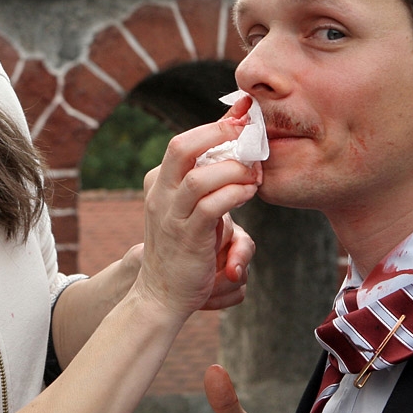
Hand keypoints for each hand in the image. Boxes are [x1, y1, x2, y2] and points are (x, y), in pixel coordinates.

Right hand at [136, 99, 259, 318]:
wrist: (162, 293)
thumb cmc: (184, 247)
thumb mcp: (189, 207)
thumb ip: (207, 179)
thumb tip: (235, 144)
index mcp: (159, 182)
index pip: (183, 142)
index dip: (216, 127)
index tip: (243, 119)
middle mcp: (160, 194)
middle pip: (182, 147)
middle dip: (218, 135)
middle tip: (247, 136)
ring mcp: (171, 215)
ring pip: (199, 177)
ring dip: (233, 170)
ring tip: (253, 173)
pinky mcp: (187, 237)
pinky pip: (212, 207)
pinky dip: (235, 194)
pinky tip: (249, 192)